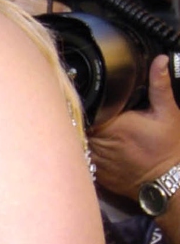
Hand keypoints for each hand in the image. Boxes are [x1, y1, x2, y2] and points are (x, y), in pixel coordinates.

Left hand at [89, 54, 179, 198]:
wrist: (170, 183)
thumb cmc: (169, 149)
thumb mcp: (168, 113)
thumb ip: (159, 85)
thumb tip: (160, 61)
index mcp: (110, 125)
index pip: (81, 109)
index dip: (76, 101)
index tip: (75, 91)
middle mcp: (98, 144)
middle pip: (74, 123)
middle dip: (76, 114)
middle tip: (77, 106)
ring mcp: (95, 160)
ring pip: (76, 140)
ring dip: (78, 132)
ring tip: (84, 124)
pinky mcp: (96, 173)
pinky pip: (82, 157)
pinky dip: (84, 149)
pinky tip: (93, 144)